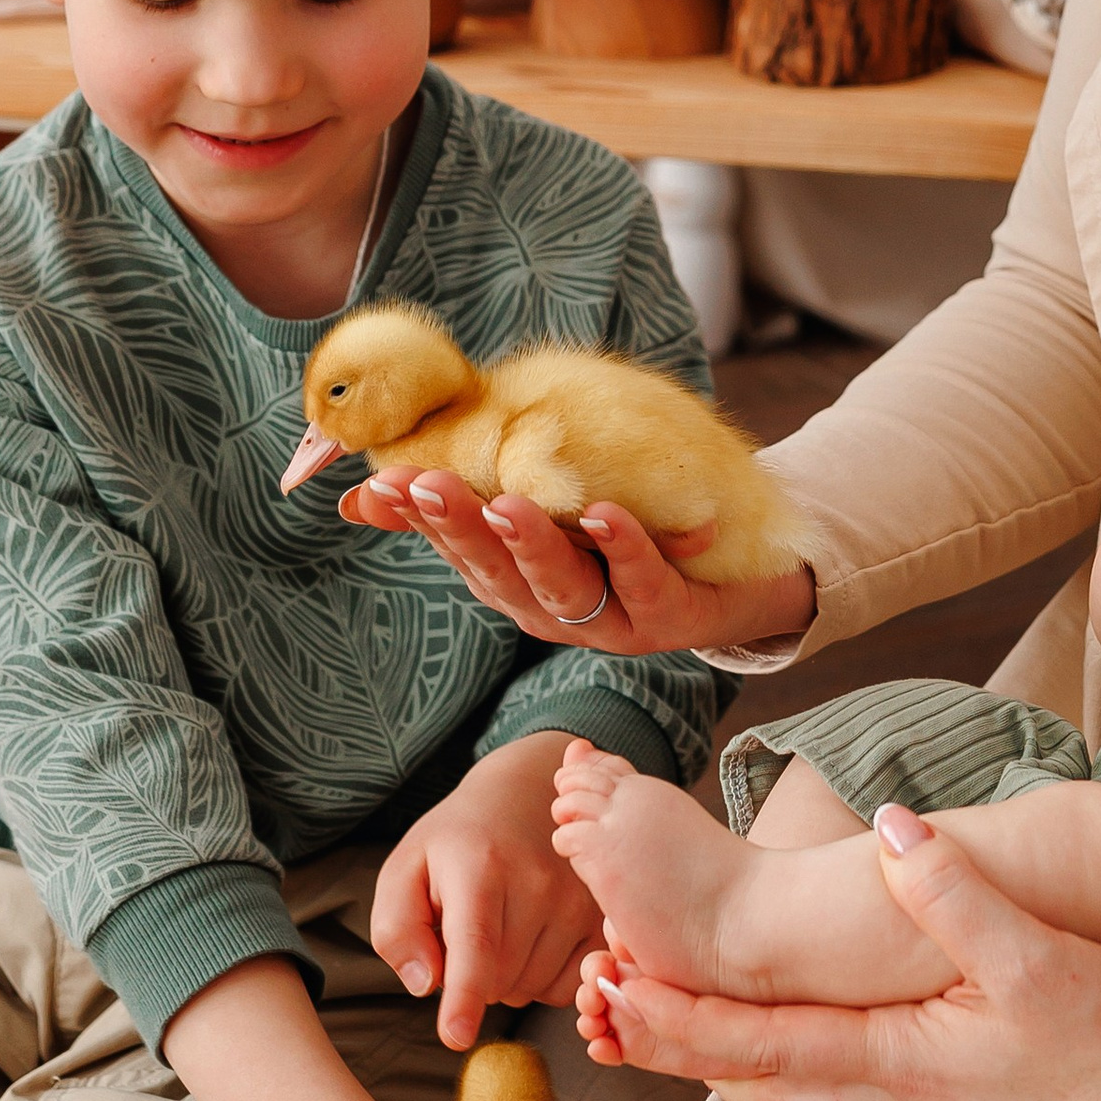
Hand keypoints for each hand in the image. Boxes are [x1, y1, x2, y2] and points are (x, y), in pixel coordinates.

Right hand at [340, 467, 812, 660]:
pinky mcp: (670, 617)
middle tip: (431, 483)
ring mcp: (612, 621)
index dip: (420, 518)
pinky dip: (626, 548)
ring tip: (510, 503)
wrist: (736, 574)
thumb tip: (364, 492)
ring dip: (534, 546)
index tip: (388, 479)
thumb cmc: (626, 534)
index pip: (458, 549)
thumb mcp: (545, 511)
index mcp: (518, 585)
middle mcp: (554, 612)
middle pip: (499, 575)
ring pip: (563, 588)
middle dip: (462, 529)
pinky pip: (644, 583)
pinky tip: (607, 513)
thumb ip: (470, 496)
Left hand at [369, 731, 599, 1051]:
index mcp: (480, 867)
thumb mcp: (406, 869)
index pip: (474, 944)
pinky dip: (543, 977)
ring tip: (505, 923)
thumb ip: (397, 928)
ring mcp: (577, 901)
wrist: (529, 792)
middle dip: (473, 975)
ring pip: (530, 988)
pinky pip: (567, 987)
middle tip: (471, 925)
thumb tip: (427, 985)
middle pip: (496, 982)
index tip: (456, 1036)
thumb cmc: (458, 842)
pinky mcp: (602, 919)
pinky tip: (534, 937)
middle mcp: (537, 883)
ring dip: (508, 977)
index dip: (463, 995)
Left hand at [575, 810, 1100, 1100]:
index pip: (761, 1041)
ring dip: (713, 1053)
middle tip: (598, 1003)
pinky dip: (768, 1064)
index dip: (680, 1019)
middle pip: (749, 1074)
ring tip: (654, 1017)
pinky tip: (764, 1046)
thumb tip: (896, 830)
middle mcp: (887, 1094)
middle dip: (671, 1039)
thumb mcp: (1043, 956)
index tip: (612, 990)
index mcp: (897, 1057)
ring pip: (781, 1089)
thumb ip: (962, 894)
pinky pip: (820, 1091)